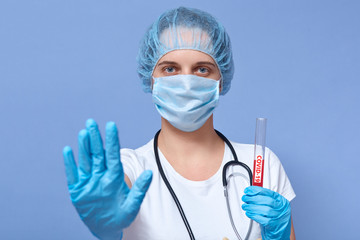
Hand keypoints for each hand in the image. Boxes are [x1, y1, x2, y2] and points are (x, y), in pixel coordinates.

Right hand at [63, 119, 152, 239]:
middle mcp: (101, 176)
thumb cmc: (121, 216)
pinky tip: (68, 150)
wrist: (106, 228)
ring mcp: (88, 182)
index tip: (111, 125)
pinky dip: (70, 163)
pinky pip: (73, 174)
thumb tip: (150, 173)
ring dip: (83, 147)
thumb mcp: (132, 205)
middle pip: (97, 154)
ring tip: (83, 133)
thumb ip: (140, 189)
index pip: (113, 155)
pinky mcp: (77, 190)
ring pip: (85, 161)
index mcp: (114, 177)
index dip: (112, 140)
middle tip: (92, 122)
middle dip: (95, 139)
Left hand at [242, 186, 290, 239]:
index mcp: (281, 201)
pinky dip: (254, 216)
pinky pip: (263, 220)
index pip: (269, 192)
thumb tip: (250, 193)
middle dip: (253, 198)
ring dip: (252, 207)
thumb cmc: (274, 216)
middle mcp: (282, 208)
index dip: (256, 190)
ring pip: (266, 210)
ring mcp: (279, 217)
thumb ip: (263, 198)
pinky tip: (248, 213)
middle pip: (267, 200)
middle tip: (245, 198)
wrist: (280, 232)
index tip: (247, 190)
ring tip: (245, 206)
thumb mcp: (273, 205)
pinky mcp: (274, 225)